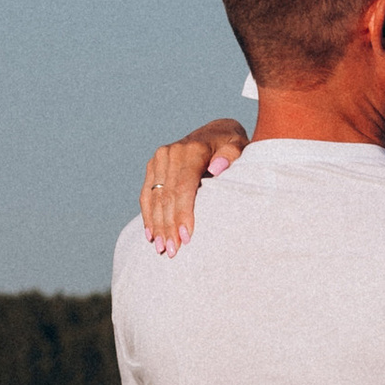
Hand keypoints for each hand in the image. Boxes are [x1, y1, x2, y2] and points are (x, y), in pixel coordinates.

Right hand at [141, 120, 248, 248]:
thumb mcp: (238, 146)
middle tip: (173, 251)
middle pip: (166, 196)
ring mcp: (159, 159)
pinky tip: (150, 235)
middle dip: (169, 226)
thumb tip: (216, 168)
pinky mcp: (153, 166)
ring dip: (157, 225)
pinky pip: (146, 194)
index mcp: (192, 150)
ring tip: (162, 248)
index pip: (183, 187)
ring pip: (154, 198)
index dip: (183, 214)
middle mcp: (171, 153)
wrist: (215, 132)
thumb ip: (231, 156)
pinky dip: (147, 215)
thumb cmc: (231, 145)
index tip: (186, 238)